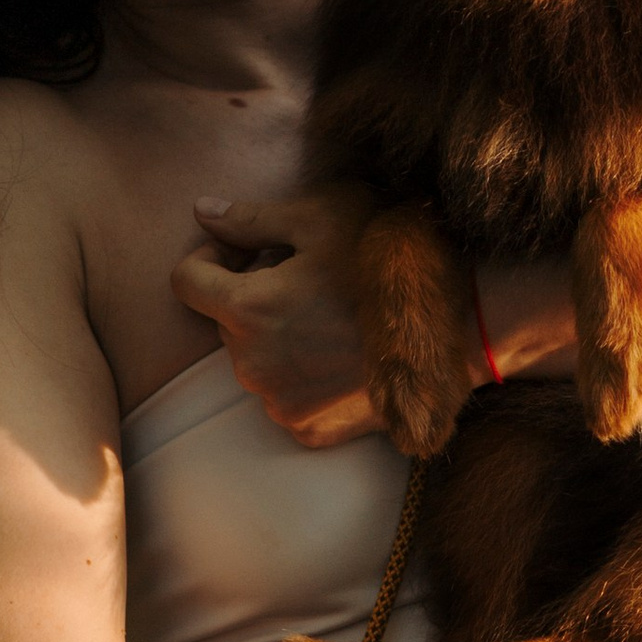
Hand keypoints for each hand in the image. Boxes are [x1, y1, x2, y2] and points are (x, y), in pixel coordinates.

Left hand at [170, 188, 380, 449]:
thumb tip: (201, 211)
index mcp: (247, 310)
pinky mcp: (308, 429)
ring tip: (331, 313)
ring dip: (277, 335)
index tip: (248, 249)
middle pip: (225, 320)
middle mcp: (252, 365)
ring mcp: (280, 403)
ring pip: (255, 358)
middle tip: (308, 277)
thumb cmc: (388, 264)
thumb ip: (250, 218)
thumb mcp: (321, 218)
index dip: (210, 255)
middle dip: (252, 295)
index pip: (186, 281)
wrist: (456, 327)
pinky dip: (303, 373)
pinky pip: (285, 394)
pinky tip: (343, 351)